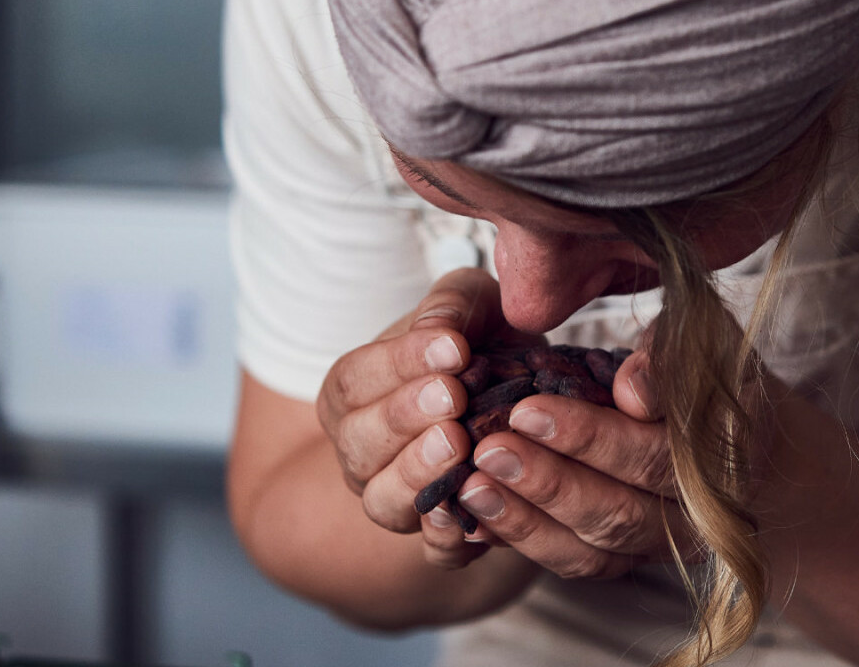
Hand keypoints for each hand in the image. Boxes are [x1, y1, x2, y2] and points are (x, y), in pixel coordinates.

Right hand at [316, 268, 536, 569]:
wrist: (504, 400)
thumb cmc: (479, 342)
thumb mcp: (471, 306)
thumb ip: (452, 305)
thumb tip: (440, 330)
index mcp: (353, 392)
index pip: (356, 379)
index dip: (400, 362)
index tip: (454, 346)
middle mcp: (361, 452)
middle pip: (360, 443)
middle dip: (404, 418)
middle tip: (451, 396)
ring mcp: (394, 498)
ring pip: (384, 501)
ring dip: (417, 475)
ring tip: (457, 444)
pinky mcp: (438, 536)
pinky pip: (434, 552)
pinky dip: (449, 540)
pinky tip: (473, 518)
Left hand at [451, 349, 705, 579]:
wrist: (746, 448)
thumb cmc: (712, 379)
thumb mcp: (705, 345)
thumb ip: (667, 358)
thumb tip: (633, 391)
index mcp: (723, 456)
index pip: (653, 454)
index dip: (589, 437)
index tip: (527, 410)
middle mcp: (697, 517)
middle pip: (618, 512)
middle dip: (546, 482)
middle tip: (488, 448)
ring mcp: (661, 547)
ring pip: (591, 549)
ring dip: (526, 519)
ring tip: (472, 485)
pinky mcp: (626, 559)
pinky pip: (573, 562)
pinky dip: (523, 540)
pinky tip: (477, 513)